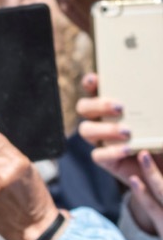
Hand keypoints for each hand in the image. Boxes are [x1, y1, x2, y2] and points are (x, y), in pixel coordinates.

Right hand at [76, 73, 162, 235]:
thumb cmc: (161, 136)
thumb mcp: (160, 119)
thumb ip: (156, 106)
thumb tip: (159, 92)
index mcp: (112, 106)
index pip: (93, 89)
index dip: (90, 83)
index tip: (96, 79)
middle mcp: (102, 120)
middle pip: (84, 107)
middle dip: (97, 105)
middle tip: (120, 107)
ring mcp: (101, 140)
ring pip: (85, 130)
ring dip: (104, 129)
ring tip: (127, 131)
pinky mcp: (106, 160)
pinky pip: (98, 155)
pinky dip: (110, 152)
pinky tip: (126, 149)